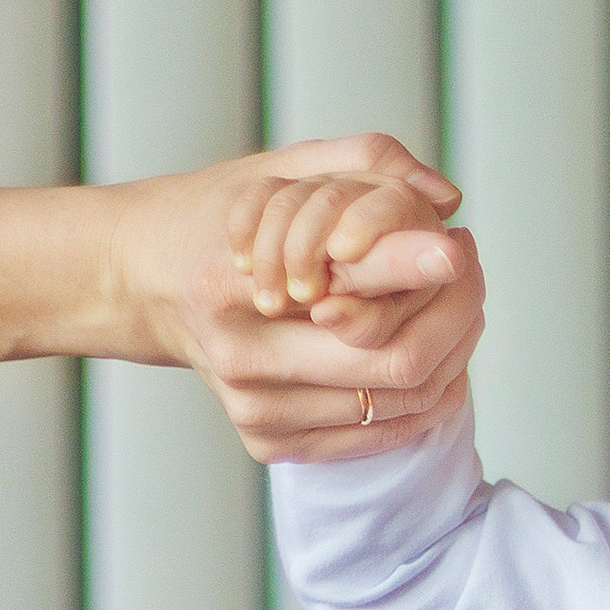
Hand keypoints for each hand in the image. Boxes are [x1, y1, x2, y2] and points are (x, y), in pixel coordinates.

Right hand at [106, 135, 483, 462]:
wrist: (143, 285)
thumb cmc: (216, 219)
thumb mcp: (275, 170)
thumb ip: (361, 165)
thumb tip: (446, 198)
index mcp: (230, 286)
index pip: (355, 290)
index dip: (418, 268)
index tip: (458, 247)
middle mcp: (242, 359)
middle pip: (397, 362)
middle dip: (453, 315)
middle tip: (466, 267)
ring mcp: (255, 411)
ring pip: (400, 403)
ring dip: (450, 354)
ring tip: (455, 300)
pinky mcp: (269, 444)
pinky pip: (381, 433)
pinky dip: (424, 396)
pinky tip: (434, 354)